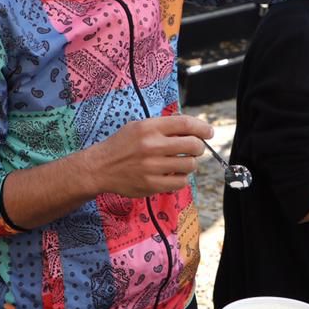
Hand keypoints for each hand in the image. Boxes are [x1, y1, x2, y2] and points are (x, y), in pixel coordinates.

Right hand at [84, 115, 212, 197]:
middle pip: (193, 145)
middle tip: (194, 149)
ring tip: (181, 163)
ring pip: (189, 165)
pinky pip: (180, 182)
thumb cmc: (121, 145)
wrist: (99, 167)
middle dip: (199, 147)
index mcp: (149, 127)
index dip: (202, 127)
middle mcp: (152, 146)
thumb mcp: (138, 126)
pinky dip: (181, 178)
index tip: (209, 132)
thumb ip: (163, 126)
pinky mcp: (151, 184)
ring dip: (190, 164)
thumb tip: (191, 128)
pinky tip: (173, 174)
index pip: (185, 124)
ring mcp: (152, 167)